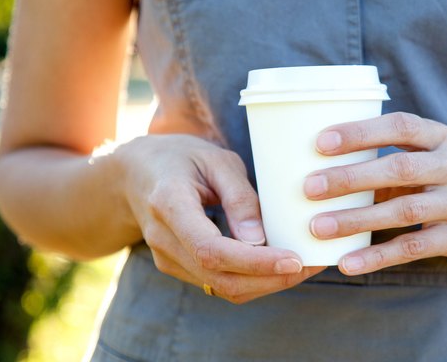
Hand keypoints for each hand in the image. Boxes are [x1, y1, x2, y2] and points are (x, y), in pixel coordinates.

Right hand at [116, 134, 323, 302]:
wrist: (135, 174)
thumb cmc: (181, 158)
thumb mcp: (216, 160)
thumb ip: (239, 197)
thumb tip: (260, 240)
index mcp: (168, 204)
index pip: (211, 249)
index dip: (254, 262)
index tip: (293, 260)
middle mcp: (163, 239)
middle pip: (219, 278)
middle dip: (270, 279)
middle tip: (311, 264)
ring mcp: (167, 258)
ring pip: (221, 288)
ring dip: (266, 284)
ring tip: (304, 266)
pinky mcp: (178, 267)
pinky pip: (218, 283)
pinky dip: (253, 280)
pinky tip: (279, 265)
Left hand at [303, 112, 446, 274]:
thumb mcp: (428, 159)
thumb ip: (387, 160)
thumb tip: (319, 167)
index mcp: (439, 137)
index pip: (400, 126)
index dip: (361, 132)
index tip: (321, 142)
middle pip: (398, 168)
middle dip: (351, 177)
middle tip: (310, 187)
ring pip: (404, 210)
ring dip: (357, 220)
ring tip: (318, 227)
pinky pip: (414, 247)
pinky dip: (377, 256)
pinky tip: (347, 262)